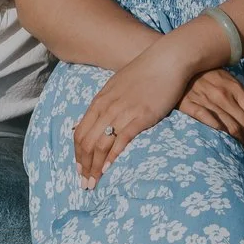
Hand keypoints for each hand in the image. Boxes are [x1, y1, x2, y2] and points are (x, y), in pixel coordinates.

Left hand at [73, 34, 205, 185]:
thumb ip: (105, 103)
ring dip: (94, 167)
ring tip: (93, 184)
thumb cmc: (144, 73)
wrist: (166, 59)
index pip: (79, 133)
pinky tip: (108, 169)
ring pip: (100, 145)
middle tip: (84, 184)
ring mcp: (122, 112)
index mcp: (99, 102)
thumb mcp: (117, 87)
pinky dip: (112, 157)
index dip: (77, 155)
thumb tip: (95, 118)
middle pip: (86, 143)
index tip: (79, 170)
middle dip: (83, 166)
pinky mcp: (140, 116)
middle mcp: (106, 108)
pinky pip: (121, 140)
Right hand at [178, 69, 243, 150]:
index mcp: (236, 88)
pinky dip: (221, 138)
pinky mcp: (191, 107)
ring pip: (232, 131)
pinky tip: (222, 145)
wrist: (176, 67)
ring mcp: (208, 102)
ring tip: (238, 153)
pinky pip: (212, 126)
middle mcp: (225, 95)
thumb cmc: (205, 76)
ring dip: (238, 146)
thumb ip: (243, 94)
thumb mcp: (227, 79)